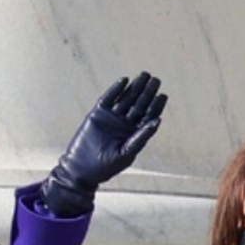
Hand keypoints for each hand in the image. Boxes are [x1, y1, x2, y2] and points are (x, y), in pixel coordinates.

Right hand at [39, 71, 166, 214]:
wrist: (81, 169)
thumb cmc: (106, 167)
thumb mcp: (126, 152)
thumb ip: (140, 137)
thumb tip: (158, 121)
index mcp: (135, 133)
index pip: (149, 116)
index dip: (156, 105)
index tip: (163, 95)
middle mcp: (125, 123)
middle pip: (139, 104)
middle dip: (147, 92)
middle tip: (155, 80)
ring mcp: (112, 117)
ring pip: (126, 98)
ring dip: (135, 87)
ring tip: (144, 76)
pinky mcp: (98, 114)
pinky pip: (108, 98)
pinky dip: (115, 90)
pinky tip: (124, 81)